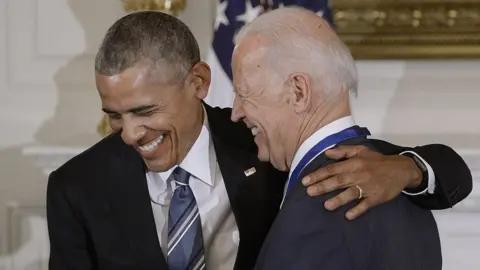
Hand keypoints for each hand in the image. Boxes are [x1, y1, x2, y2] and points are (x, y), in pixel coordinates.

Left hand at [301, 145, 421, 219]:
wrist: (401, 169)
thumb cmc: (377, 160)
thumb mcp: (361, 150)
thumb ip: (343, 151)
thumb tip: (327, 152)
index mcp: (353, 163)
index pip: (332, 169)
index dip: (318, 175)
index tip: (305, 181)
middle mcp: (358, 175)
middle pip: (338, 181)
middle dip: (323, 187)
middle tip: (309, 192)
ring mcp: (368, 187)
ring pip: (351, 193)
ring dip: (339, 199)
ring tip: (326, 206)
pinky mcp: (376, 197)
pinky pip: (366, 204)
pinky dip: (358, 210)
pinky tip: (348, 216)